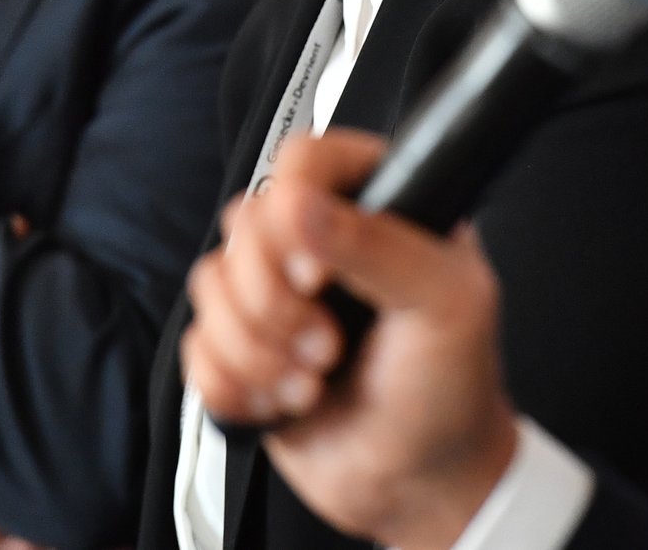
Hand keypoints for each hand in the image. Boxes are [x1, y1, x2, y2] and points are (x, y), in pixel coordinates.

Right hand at [181, 132, 519, 549]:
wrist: (419, 485)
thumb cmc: (451, 389)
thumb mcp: (445, 306)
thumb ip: (378, 245)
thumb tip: (300, 205)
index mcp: (377, 206)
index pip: (305, 161)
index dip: (295, 211)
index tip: (320, 274)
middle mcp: (319, 241)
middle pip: (244, 224)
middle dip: (277, 300)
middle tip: (330, 342)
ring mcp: (275, 293)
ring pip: (211, 284)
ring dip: (259, 350)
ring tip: (315, 379)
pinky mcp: (242, 347)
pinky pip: (196, 346)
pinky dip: (236, 385)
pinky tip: (288, 401)